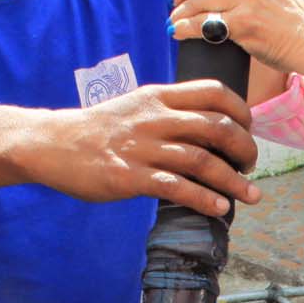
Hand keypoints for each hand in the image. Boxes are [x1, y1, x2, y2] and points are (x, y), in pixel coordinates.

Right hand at [36, 81, 260, 216]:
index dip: (241, 112)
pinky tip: (219, 209)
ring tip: (249, 195)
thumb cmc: (98, 129)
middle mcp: (155, 118)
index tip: (248, 130)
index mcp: (159, 97)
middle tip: (251, 167)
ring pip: (202, 161)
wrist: (52, 143)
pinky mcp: (130, 177)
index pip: (214, 93)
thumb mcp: (136, 106)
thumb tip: (207, 129)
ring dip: (233, 181)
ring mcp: (143, 148)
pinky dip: (204, 199)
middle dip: (244, 149)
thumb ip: (169, 111)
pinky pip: (177, 187)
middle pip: (216, 128)